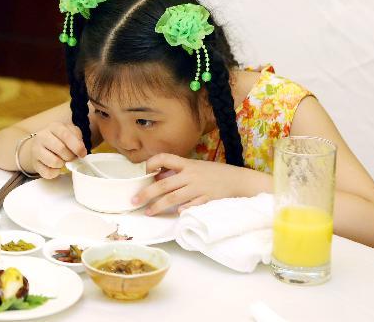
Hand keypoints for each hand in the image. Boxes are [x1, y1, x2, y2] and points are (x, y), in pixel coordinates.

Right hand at [21, 123, 87, 178]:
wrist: (41, 145)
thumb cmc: (60, 139)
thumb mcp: (70, 132)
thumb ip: (77, 138)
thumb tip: (81, 151)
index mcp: (54, 127)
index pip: (66, 135)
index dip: (77, 146)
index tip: (83, 154)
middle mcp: (42, 136)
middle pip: (61, 149)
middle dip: (70, 156)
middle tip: (72, 157)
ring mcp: (36, 150)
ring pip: (54, 162)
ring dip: (62, 164)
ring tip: (62, 161)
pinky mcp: (35, 163)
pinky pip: (48, 173)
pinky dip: (55, 172)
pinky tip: (55, 167)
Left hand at [132, 153, 262, 215]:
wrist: (238, 180)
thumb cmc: (214, 174)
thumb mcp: (195, 167)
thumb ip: (178, 172)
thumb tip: (156, 177)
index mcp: (186, 164)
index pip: (164, 158)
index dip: (151, 163)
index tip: (143, 173)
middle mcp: (191, 175)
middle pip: (164, 184)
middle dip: (147, 193)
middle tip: (134, 200)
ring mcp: (199, 187)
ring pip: (174, 198)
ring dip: (159, 206)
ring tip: (148, 212)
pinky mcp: (208, 199)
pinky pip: (192, 205)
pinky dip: (184, 209)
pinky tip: (176, 214)